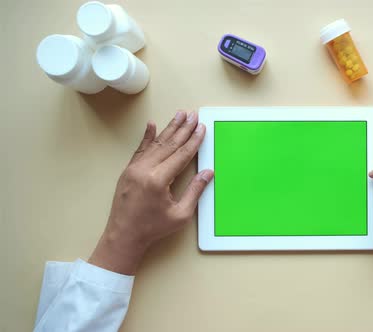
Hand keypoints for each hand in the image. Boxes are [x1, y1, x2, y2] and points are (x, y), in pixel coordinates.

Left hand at [89, 111, 213, 274]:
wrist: (123, 236)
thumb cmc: (153, 228)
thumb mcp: (180, 214)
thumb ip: (195, 191)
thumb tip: (209, 172)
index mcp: (158, 180)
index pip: (181, 155)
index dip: (194, 141)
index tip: (202, 128)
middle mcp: (145, 169)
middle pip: (169, 145)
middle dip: (183, 129)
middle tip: (193, 115)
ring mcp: (134, 168)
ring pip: (155, 144)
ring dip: (169, 128)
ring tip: (180, 115)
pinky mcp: (128, 171)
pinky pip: (140, 150)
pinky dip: (147, 137)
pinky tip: (152, 125)